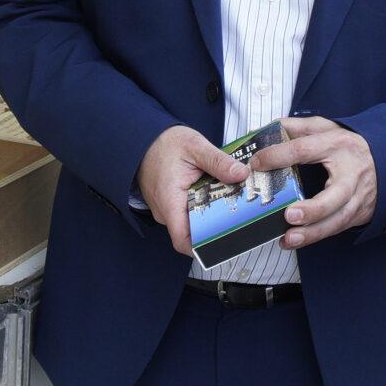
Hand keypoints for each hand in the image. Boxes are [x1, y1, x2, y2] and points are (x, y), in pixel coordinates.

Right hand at [138, 126, 245, 258]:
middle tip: (240, 215)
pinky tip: (217, 193)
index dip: (204, 247)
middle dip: (216, 225)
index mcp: (170, 202)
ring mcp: (167, 209)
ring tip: (232, 201)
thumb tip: (241, 174)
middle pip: (193, 231)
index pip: (183, 241)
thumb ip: (218, 162)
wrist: (144, 138)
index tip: (226, 241)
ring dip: (211, 213)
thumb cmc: (164, 143)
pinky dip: (203, 204)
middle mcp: (166, 211)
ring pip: (192, 221)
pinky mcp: (171, 204)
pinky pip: (188, 211)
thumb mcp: (195, 147)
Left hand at [253, 116, 376, 249]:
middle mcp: (351, 174)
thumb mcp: (327, 128)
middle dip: (313, 209)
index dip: (280, 155)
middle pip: (335, 196)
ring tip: (289, 238)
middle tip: (289, 215)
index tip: (257, 163)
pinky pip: (337, 228)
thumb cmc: (349, 145)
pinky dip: (315, 237)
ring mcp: (358, 197)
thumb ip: (298, 127)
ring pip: (338, 219)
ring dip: (313, 232)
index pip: (305, 150)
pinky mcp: (359, 213)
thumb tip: (267, 129)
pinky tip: (292, 241)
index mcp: (338, 145)